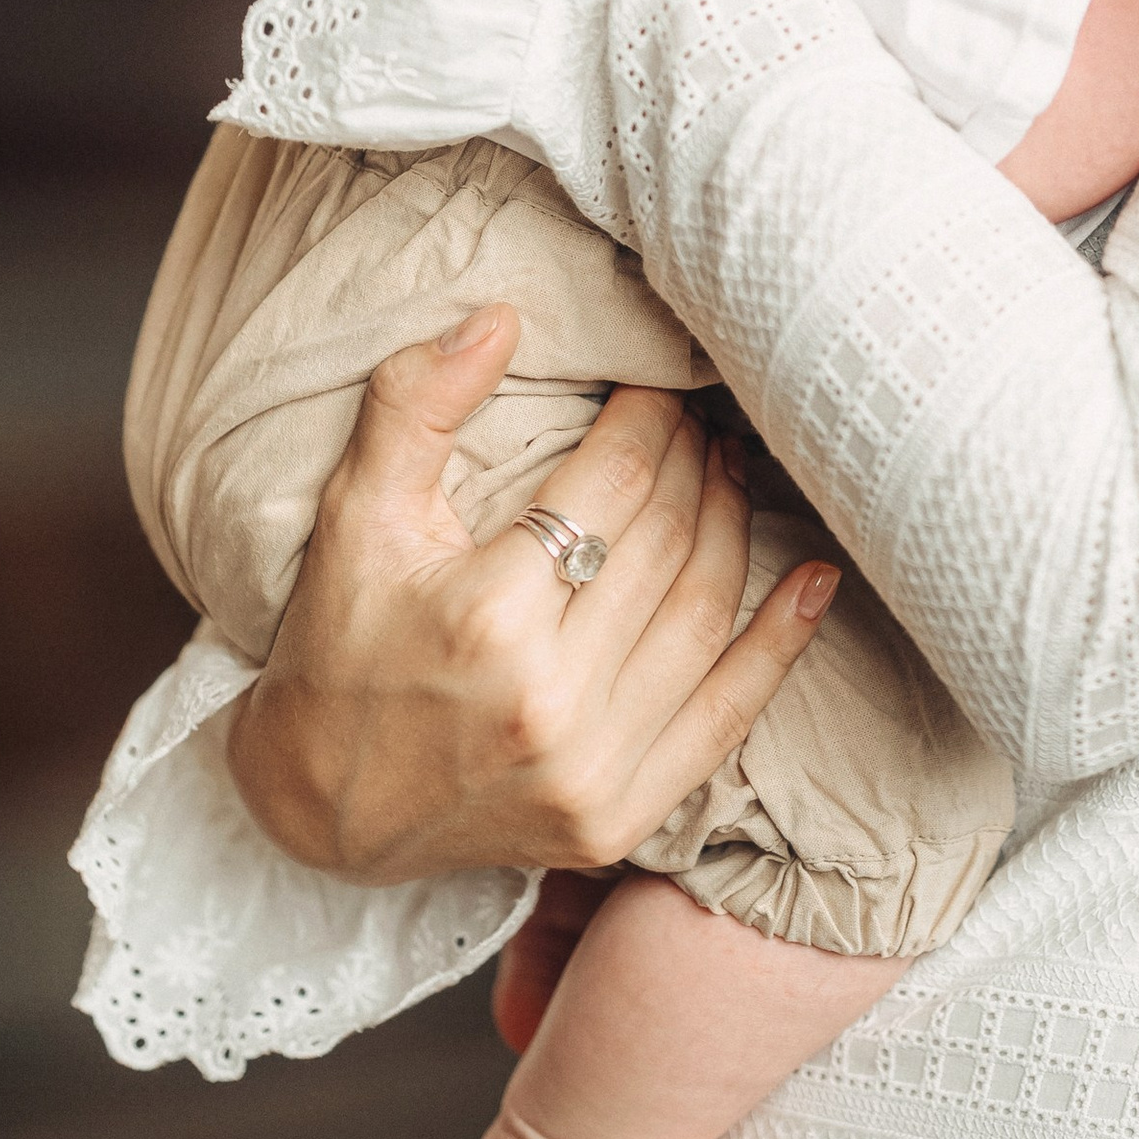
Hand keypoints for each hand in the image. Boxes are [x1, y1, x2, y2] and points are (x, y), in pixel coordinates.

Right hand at [225, 310, 837, 884]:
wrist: (322, 815)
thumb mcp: (354, 515)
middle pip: (669, 541)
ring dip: (736, 527)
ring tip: (735, 468)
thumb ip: (416, 405)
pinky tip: (815, 580)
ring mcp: (592, 772)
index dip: (652, 417)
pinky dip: (779, 645)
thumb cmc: (339, 649)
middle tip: (704, 415)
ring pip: (703, 614)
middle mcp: (550, 702)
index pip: (618, 483)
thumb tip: (501, 317)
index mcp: (487, 617)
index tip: (659, 382)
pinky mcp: (618, 821)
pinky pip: (726, 718)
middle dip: (697, 461)